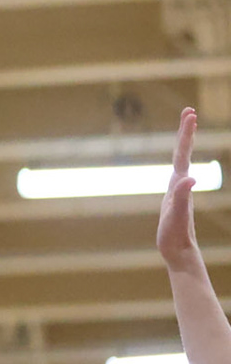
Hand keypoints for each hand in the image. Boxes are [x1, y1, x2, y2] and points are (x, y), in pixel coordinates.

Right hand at [160, 107, 202, 268]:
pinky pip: (176, 172)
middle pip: (182, 152)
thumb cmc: (175, 235)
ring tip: (187, 127)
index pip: (182, 154)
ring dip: (183, 143)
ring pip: (181, 160)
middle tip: (189, 111)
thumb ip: (182, 197)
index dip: (185, 134)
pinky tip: (178, 161)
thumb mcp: (175, 216)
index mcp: (179, 184)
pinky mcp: (174, 197)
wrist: (180, 252)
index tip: (190, 114)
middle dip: (185, 131)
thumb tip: (190, 178)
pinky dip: (177, 160)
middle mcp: (181, 183)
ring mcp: (178, 189)